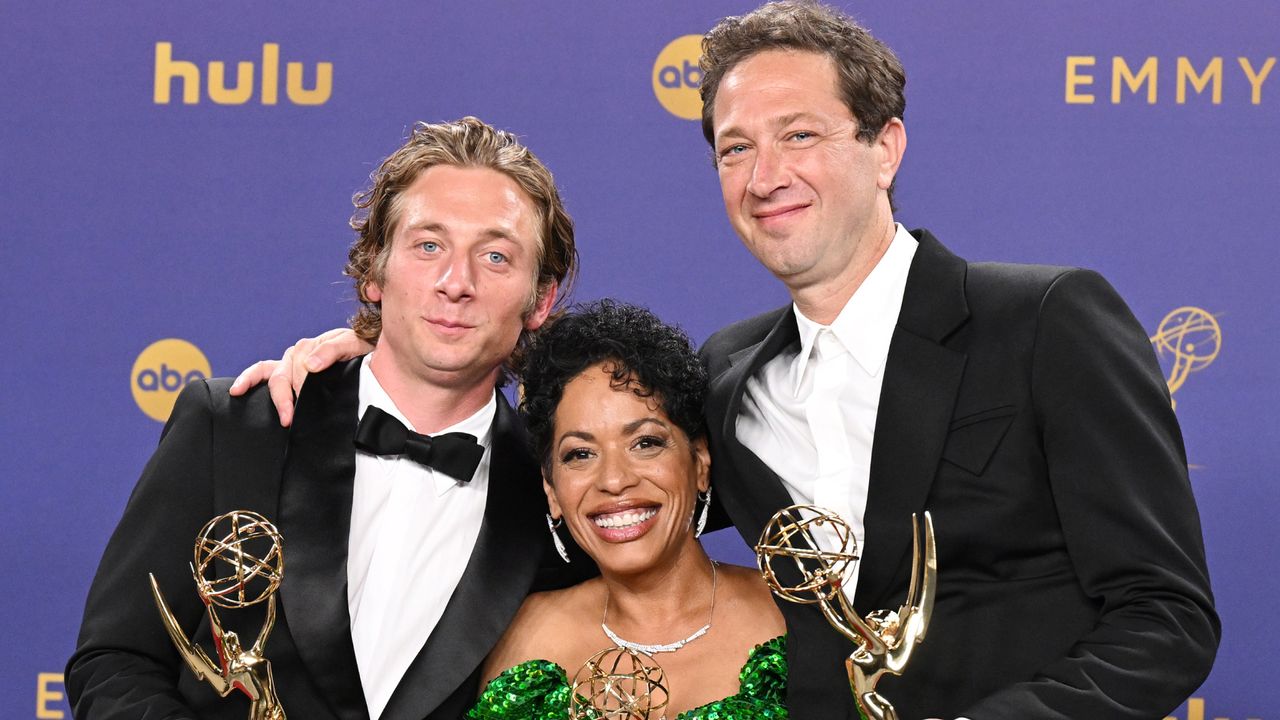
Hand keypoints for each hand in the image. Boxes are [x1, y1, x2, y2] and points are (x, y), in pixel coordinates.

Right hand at [229, 328, 371, 425]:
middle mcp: (298, 353)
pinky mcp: (285, 370)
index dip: (304, 387)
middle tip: (292, 418)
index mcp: (313, 346)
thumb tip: (310, 365)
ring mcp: (290, 362)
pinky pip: (261, 371)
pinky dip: (247, 379)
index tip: (306, 405)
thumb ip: (333, 350)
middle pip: (285, 376)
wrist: (368, 351)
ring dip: (274, 396)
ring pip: (273, 376)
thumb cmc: (360, 348)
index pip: (302, 368)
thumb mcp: (352, 343)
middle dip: (287, 398)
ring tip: (281, 416)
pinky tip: (237, 391)